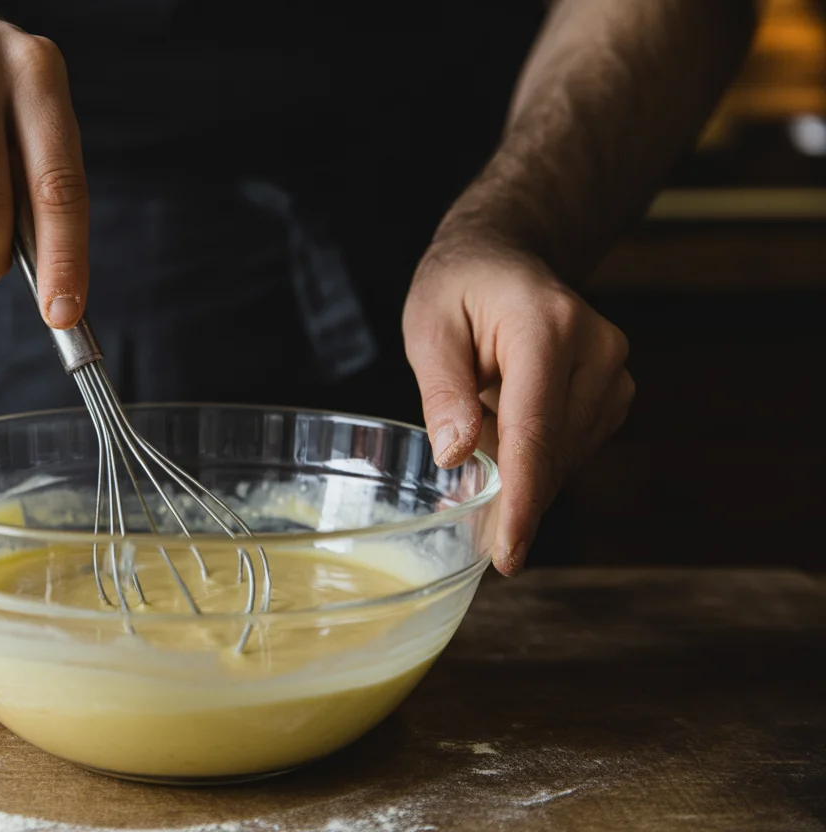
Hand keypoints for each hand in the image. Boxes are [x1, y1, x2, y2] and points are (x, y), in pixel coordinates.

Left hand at [403, 235, 633, 575]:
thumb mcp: (429, 327)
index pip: (536, 430)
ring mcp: (614, 370)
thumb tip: (456, 455)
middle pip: (553, 452)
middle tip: (465, 501)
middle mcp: (598, 348)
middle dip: (511, 490)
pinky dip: (536, 456)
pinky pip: (571, 447)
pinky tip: (507, 431)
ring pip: (565, 457)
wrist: (505, 256)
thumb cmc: (460, 287)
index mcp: (548, 327)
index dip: (522, 499)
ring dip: (521, 468)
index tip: (508, 552)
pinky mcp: (614, 391)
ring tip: (481, 431)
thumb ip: (442, 390)